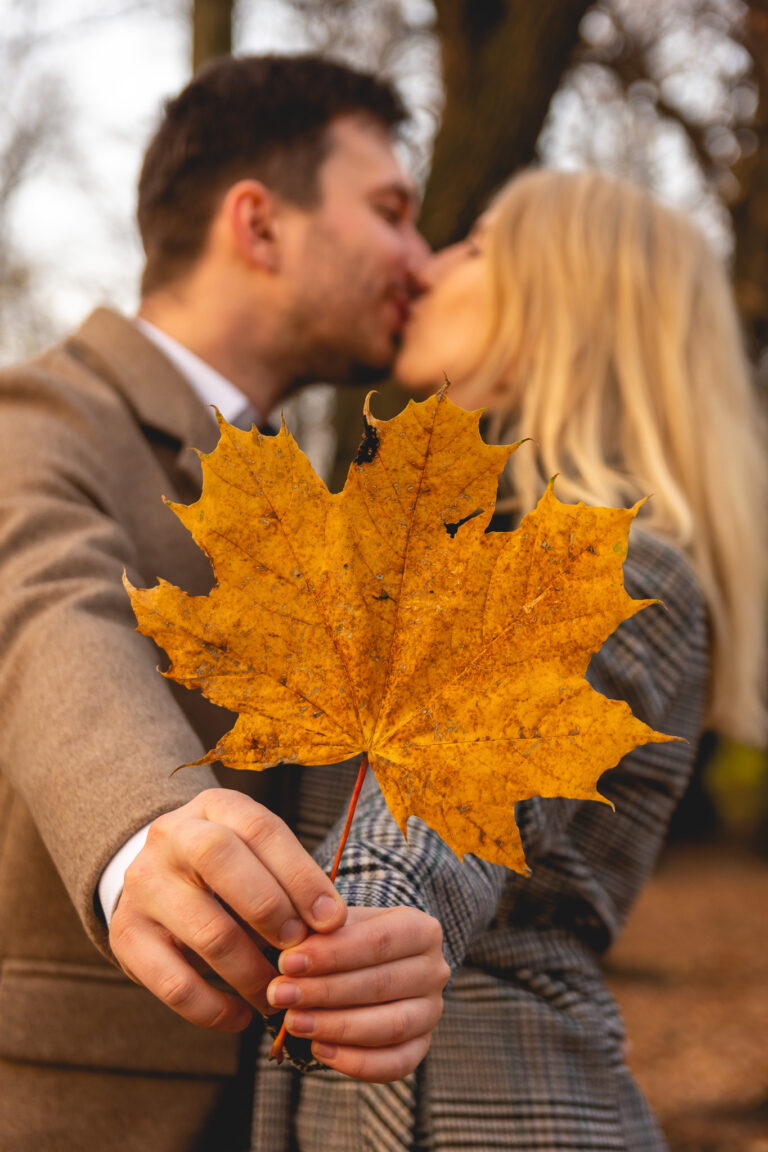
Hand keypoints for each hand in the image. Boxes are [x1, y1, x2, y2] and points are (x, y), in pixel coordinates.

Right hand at [109, 788, 346, 1030]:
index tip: (331, 919)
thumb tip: (329, 925)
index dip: (300, 875)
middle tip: (299, 949)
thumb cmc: (230, 871)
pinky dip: (214, 1009)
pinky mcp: (126, 936)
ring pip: (206, 930)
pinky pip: (174, 983)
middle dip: (271, 909)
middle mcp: (172, 835)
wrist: (158, 880)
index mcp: (214, 807)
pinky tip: (241, 1015)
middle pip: (220, 859)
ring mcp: (143, 884)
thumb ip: (290, 882)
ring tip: (278, 991)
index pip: (260, 829)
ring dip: (252, 972)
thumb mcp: (257, 856)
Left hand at [268, 905, 449, 1081]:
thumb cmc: (345, 938)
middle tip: (281, 995)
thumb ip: (319, 933)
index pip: (378, 941)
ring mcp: (431, 1011)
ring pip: (390, 1027)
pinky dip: (355, 1062)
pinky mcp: (422, 1046)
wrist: (366, 961)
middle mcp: (435, 970)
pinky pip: (394, 1064)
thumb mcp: (336, 923)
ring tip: (293, 1022)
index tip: (287, 962)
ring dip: (337, 1027)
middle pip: (381, 984)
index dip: (331, 954)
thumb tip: (293, 952)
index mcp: (421, 929)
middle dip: (324, 992)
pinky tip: (319, 1049)